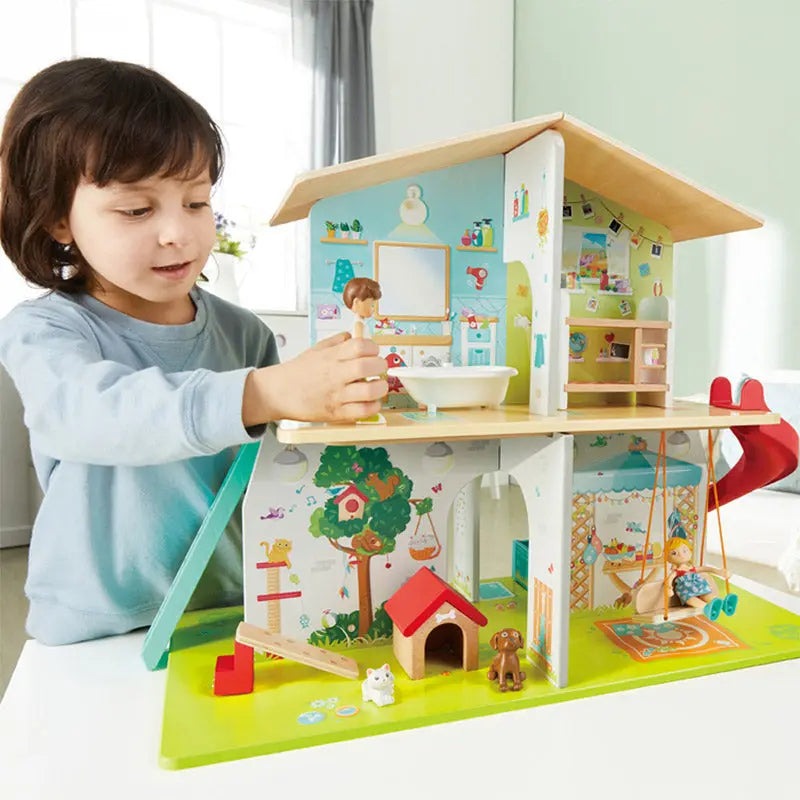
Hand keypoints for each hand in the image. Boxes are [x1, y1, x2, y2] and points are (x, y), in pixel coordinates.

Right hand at [244, 332, 387, 423]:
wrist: (277, 393)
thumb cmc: (297, 372)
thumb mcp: (316, 350)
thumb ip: (337, 342)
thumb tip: (354, 334)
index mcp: (331, 357)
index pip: (360, 345)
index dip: (372, 347)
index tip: (373, 351)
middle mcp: (335, 375)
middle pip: (368, 366)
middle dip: (381, 365)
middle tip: (379, 368)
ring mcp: (336, 396)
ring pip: (370, 391)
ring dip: (380, 387)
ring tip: (378, 385)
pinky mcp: (336, 413)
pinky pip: (363, 411)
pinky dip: (373, 406)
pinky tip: (371, 401)